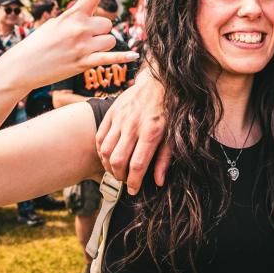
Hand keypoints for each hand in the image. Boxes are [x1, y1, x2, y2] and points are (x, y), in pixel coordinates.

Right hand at [0, 0, 136, 89]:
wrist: (22, 67)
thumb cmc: (38, 44)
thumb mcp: (55, 24)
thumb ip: (76, 19)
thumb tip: (97, 23)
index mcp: (72, 14)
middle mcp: (80, 27)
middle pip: (107, 24)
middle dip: (99, 31)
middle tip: (80, 39)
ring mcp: (83, 46)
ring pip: (111, 40)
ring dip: (102, 45)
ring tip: (83, 50)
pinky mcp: (84, 62)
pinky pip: (111, 58)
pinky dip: (123, 58)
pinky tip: (134, 55)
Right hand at [95, 66, 169, 193]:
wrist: (159, 82)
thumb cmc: (170, 110)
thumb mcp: (174, 135)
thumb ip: (164, 159)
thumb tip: (159, 182)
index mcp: (151, 131)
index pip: (137, 164)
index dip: (134, 182)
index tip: (134, 190)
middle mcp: (133, 125)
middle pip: (118, 161)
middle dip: (120, 176)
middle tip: (125, 180)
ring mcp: (120, 118)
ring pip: (106, 151)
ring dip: (109, 166)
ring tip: (117, 170)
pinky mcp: (111, 113)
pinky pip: (100, 138)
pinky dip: (102, 152)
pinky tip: (109, 156)